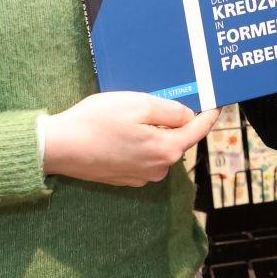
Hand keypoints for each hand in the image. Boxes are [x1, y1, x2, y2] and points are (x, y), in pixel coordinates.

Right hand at [44, 92, 217, 186]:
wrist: (59, 148)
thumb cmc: (96, 122)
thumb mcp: (138, 104)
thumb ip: (170, 110)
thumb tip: (189, 116)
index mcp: (167, 149)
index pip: (198, 130)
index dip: (210, 114)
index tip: (218, 103)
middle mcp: (158, 168)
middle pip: (178, 138)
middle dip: (173, 120)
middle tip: (156, 99)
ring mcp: (141, 176)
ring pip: (159, 147)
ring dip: (153, 131)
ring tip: (131, 115)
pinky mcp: (125, 177)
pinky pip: (143, 155)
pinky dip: (139, 142)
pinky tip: (120, 131)